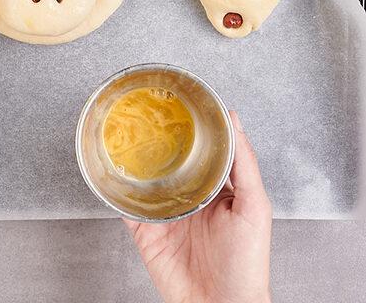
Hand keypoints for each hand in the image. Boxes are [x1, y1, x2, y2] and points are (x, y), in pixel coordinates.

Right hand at [125, 111, 271, 302]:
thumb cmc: (247, 264)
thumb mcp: (255, 207)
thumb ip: (246, 164)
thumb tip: (235, 121)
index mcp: (217, 189)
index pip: (203, 150)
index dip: (194, 128)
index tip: (185, 102)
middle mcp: (190, 197)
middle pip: (169, 161)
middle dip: (158, 140)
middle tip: (147, 113)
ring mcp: (166, 214)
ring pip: (145, 179)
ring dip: (134, 162)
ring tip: (123, 137)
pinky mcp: (146, 232)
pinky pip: (126, 207)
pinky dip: (115, 191)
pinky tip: (110, 174)